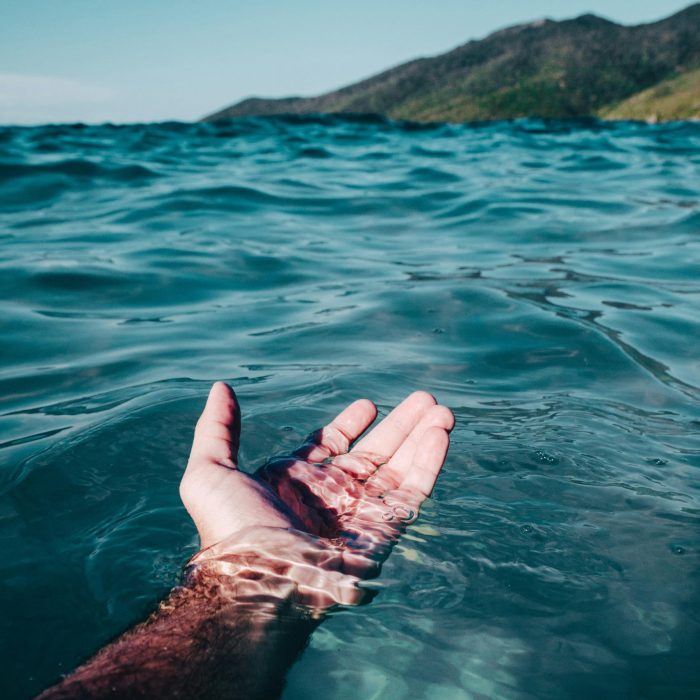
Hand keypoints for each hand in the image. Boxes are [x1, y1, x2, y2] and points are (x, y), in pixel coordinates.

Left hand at [179, 383, 453, 607]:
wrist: (257, 583)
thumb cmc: (231, 531)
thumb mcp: (210, 471)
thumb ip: (218, 428)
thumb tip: (221, 387)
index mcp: (299, 480)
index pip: (334, 445)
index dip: (351, 423)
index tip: (369, 405)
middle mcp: (332, 495)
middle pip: (376, 452)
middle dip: (401, 425)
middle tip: (425, 399)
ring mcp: (359, 514)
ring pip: (400, 468)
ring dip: (423, 438)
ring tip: (442, 411)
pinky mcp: (382, 533)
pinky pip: (412, 493)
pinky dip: (429, 463)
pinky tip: (440, 436)